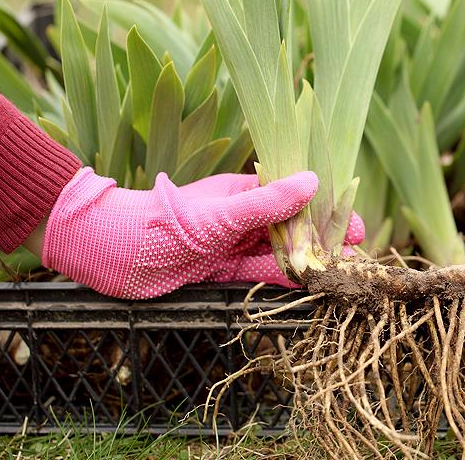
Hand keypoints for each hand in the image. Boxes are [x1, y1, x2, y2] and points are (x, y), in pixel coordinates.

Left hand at [41, 168, 363, 298]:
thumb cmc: (161, 222)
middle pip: (292, 226)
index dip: (326, 210)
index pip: (296, 196)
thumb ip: (267, 203)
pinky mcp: (224, 271)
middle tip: (354, 256)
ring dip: (307, 261)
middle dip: (323, 239)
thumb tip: (312, 181)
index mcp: (244, 190)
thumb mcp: (220, 215)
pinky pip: (261, 273)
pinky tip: (307, 284)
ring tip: (338, 272)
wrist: (108, 253)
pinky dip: (284, 278)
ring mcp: (235, 244)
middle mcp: (243, 216)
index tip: (356, 227)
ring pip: (280, 252)